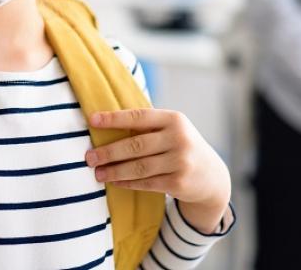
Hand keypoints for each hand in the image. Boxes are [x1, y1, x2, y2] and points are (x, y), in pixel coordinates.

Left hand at [85, 108, 231, 232]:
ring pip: (139, 167)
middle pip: (135, 145)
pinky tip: (114, 182)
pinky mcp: (179, 183)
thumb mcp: (171, 129)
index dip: (114, 119)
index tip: (92, 120)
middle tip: (89, 157)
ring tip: (97, 173)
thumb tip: (102, 122)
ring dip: (114, 171)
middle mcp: (179, 139)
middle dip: (108, 152)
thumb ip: (146, 125)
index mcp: (174, 119)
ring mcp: (180, 162)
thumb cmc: (180, 146)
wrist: (212, 176)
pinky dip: (127, 183)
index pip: (138, 116)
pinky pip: (146, 183)